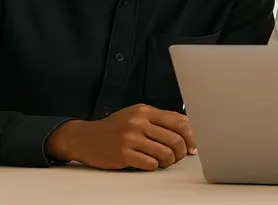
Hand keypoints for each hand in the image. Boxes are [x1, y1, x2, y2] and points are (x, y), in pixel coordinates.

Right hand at [45, 104, 196, 170]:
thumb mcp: (136, 116)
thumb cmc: (115, 128)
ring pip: (165, 153)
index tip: (193, 145)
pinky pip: (150, 164)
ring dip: (169, 161)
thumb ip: (160, 120)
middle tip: (178, 157)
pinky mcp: (122, 154)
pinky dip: (154, 166)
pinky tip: (151, 164)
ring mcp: (130, 138)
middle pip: (175, 139)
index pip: (179, 121)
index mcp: (145, 111)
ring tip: (165, 162)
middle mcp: (138, 122)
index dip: (191, 135)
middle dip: (181, 152)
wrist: (84, 137)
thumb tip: (188, 129)